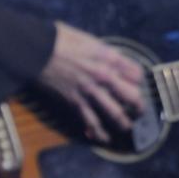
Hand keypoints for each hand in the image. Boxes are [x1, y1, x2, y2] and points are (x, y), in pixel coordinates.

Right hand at [36, 21, 144, 142]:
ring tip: (127, 127)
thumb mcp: (91, 40)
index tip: (137, 83)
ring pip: (115, 113)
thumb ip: (104, 53)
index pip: (136, 74)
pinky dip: (98, 132)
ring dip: (123, 122)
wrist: (37, 50)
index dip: (138, 80)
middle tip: (141, 110)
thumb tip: (112, 59)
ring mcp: (91, 91)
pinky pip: (90, 121)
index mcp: (110, 58)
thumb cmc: (61, 39)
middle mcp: (105, 76)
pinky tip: (104, 138)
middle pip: (132, 95)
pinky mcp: (75, 101)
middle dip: (139, 105)